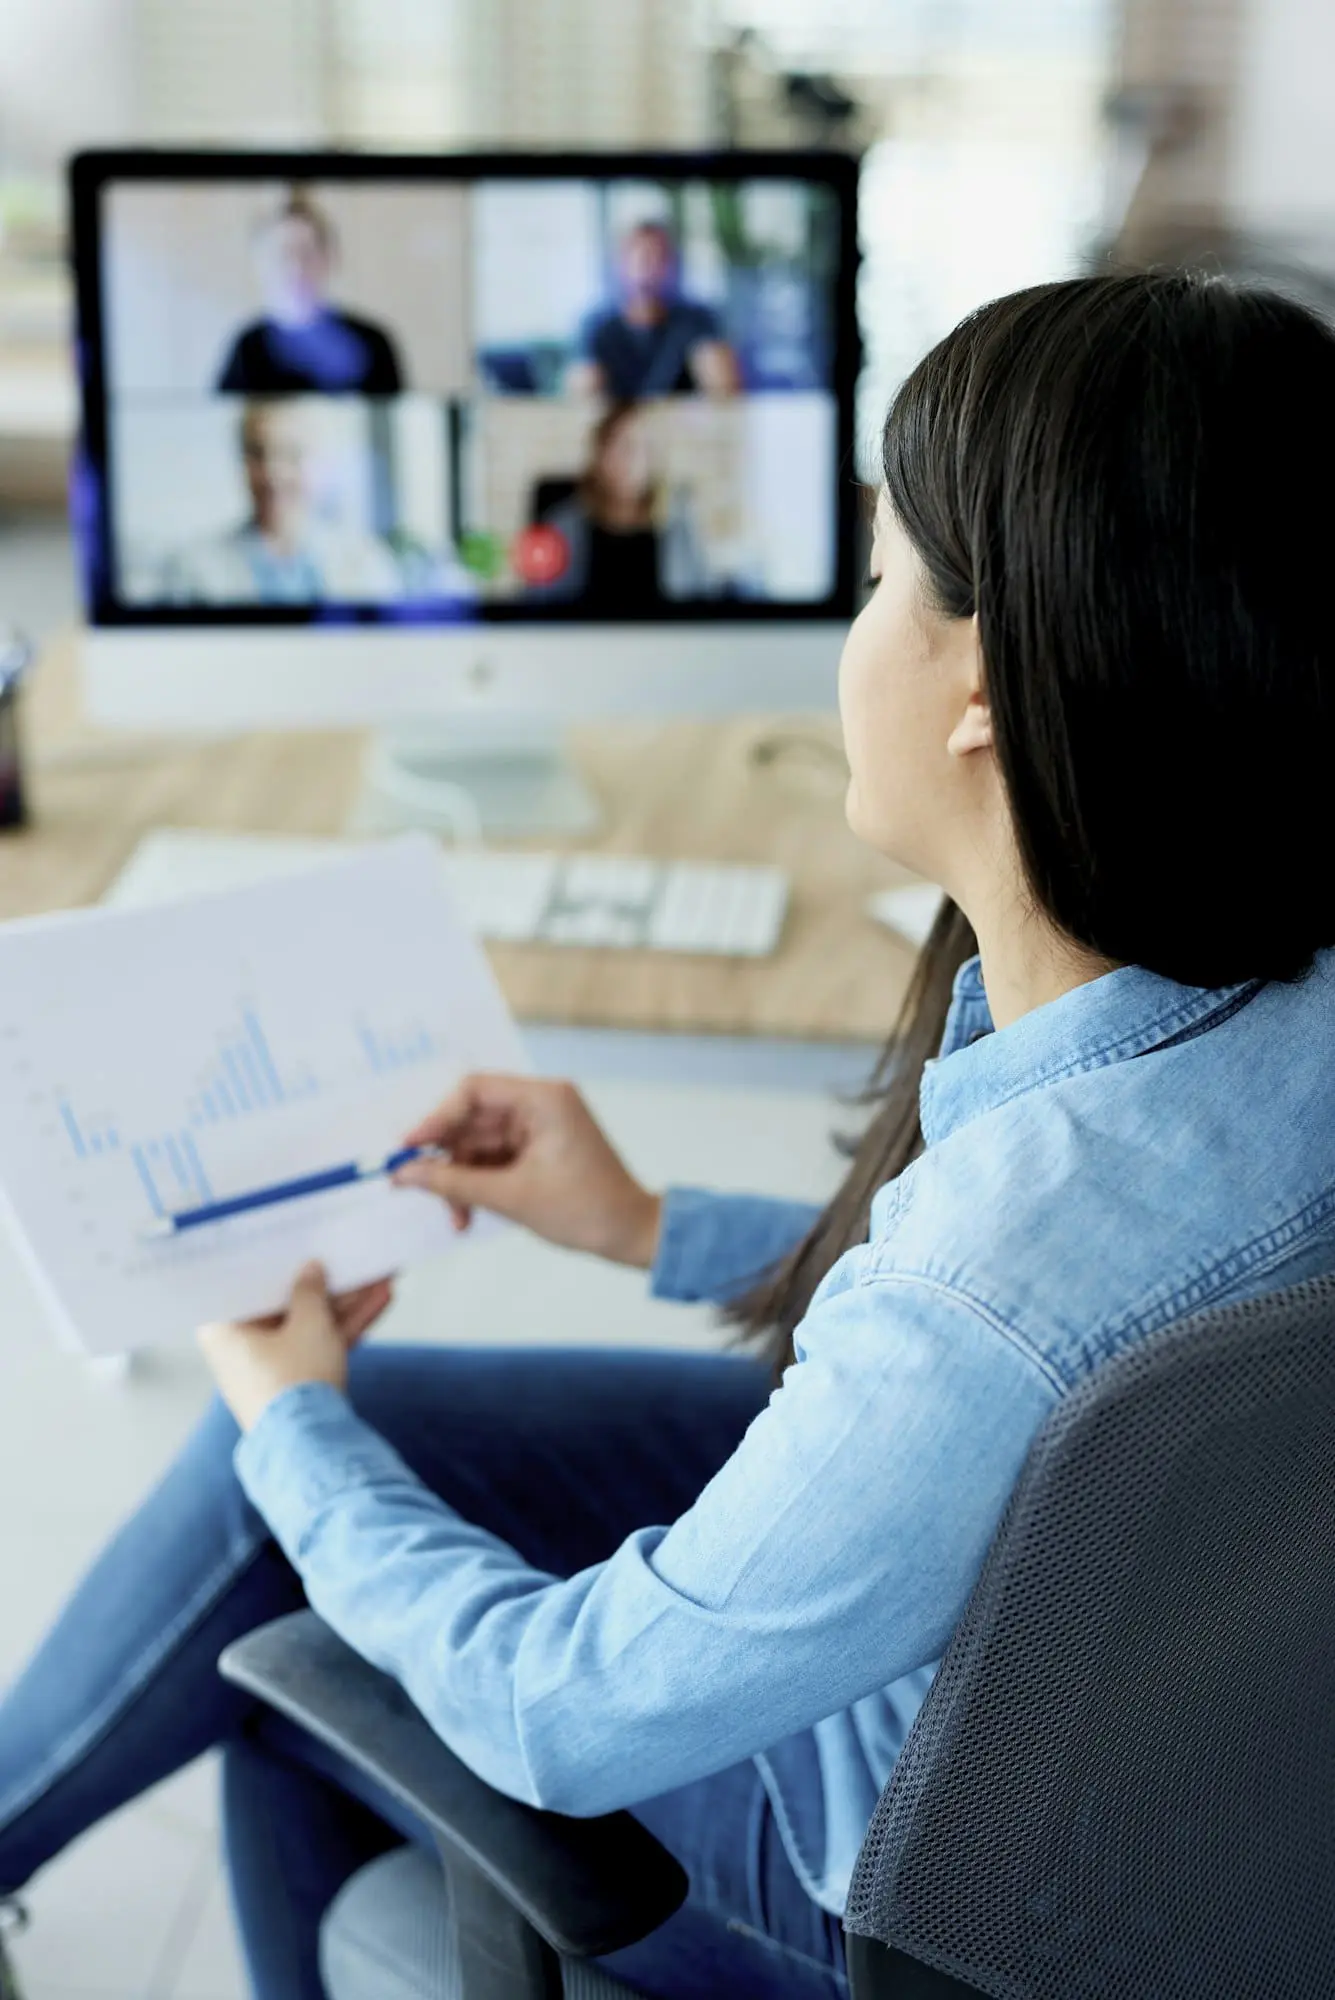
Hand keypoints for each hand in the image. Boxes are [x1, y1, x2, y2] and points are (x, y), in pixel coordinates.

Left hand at [198, 1262, 393, 1433]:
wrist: (310, 1446)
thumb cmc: (295, 1379)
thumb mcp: (308, 1323)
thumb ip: (310, 1290)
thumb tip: (310, 1269)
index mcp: (223, 1329)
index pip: (246, 1283)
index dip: (274, 1260)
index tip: (294, 1238)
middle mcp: (239, 1347)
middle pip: (284, 1304)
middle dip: (325, 1283)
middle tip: (347, 1255)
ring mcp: (269, 1367)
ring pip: (309, 1324)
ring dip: (346, 1301)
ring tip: (380, 1271)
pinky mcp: (295, 1383)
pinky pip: (319, 1344)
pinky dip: (346, 1326)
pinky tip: (383, 1299)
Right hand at [394, 1073, 661, 1267]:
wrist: (632, 1234)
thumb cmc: (584, 1209)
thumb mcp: (510, 1197)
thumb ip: (453, 1183)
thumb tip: (404, 1174)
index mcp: (543, 1098)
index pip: (473, 1091)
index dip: (435, 1117)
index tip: (408, 1148)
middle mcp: (541, 1103)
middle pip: (472, 1119)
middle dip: (446, 1158)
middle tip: (416, 1187)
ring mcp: (540, 1126)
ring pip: (479, 1144)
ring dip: (462, 1180)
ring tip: (456, 1218)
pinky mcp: (539, 1149)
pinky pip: (495, 1158)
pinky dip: (479, 1184)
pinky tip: (468, 1213)